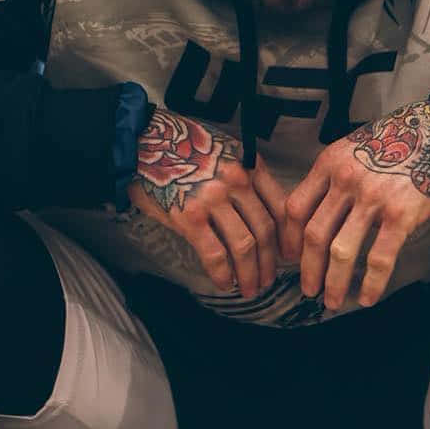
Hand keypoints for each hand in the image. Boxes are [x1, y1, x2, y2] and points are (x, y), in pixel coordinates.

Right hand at [129, 108, 287, 296]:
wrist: (141, 140)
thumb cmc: (180, 145)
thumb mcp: (223, 149)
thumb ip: (244, 175)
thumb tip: (258, 211)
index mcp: (249, 164)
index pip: (281, 207)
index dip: (288, 237)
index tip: (288, 254)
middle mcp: (236, 181)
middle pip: (265, 230)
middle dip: (270, 262)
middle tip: (268, 279)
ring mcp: (213, 199)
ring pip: (244, 246)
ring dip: (250, 273)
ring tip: (250, 288)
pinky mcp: (190, 217)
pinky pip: (215, 253)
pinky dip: (223, 274)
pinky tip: (225, 283)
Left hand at [281, 99, 429, 310]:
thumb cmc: (397, 143)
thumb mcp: (354, 149)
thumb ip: (333, 178)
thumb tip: (320, 218)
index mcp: (330, 163)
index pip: (296, 208)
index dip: (290, 239)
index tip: (291, 257)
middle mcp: (346, 180)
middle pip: (315, 234)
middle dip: (308, 269)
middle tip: (309, 289)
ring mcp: (373, 198)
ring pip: (341, 251)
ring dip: (334, 282)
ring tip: (332, 300)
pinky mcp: (400, 214)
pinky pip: (380, 258)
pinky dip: (371, 283)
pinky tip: (367, 297)